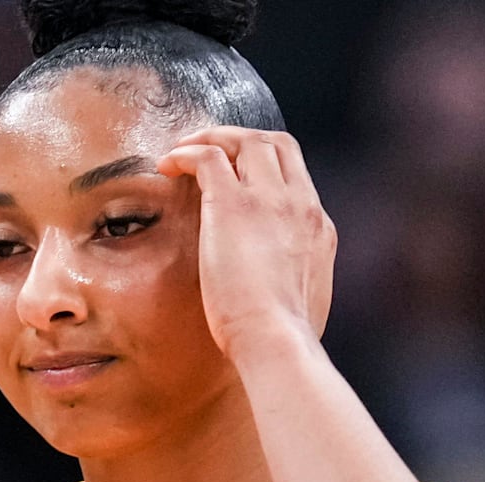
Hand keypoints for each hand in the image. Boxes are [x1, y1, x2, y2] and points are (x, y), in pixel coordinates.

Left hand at [158, 127, 335, 355]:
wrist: (277, 341)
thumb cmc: (283, 339)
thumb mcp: (304, 301)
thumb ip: (293, 282)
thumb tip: (278, 291)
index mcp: (317, 227)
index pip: (295, 175)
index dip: (266, 163)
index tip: (239, 171)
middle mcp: (299, 204)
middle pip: (275, 144)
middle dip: (241, 139)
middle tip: (209, 148)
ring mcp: (269, 199)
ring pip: (246, 141)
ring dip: (212, 138)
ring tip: (183, 149)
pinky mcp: (233, 204)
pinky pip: (209, 156)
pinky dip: (186, 152)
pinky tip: (167, 165)